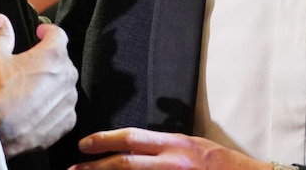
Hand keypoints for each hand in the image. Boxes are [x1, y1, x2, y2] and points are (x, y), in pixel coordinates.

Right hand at [0, 13, 77, 156]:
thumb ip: (1, 35)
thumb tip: (0, 19)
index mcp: (53, 54)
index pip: (58, 34)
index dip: (47, 32)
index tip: (39, 33)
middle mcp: (68, 74)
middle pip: (62, 60)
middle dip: (48, 60)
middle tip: (30, 65)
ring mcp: (69, 98)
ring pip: (64, 84)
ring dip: (52, 84)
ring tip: (32, 89)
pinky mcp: (68, 120)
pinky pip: (64, 107)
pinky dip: (54, 106)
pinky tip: (38, 109)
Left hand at [69, 128, 269, 169]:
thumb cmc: (222, 165)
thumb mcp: (193, 146)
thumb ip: (165, 147)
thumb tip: (133, 147)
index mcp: (177, 145)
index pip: (133, 138)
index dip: (105, 140)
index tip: (83, 145)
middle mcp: (174, 164)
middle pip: (126, 164)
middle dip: (95, 169)